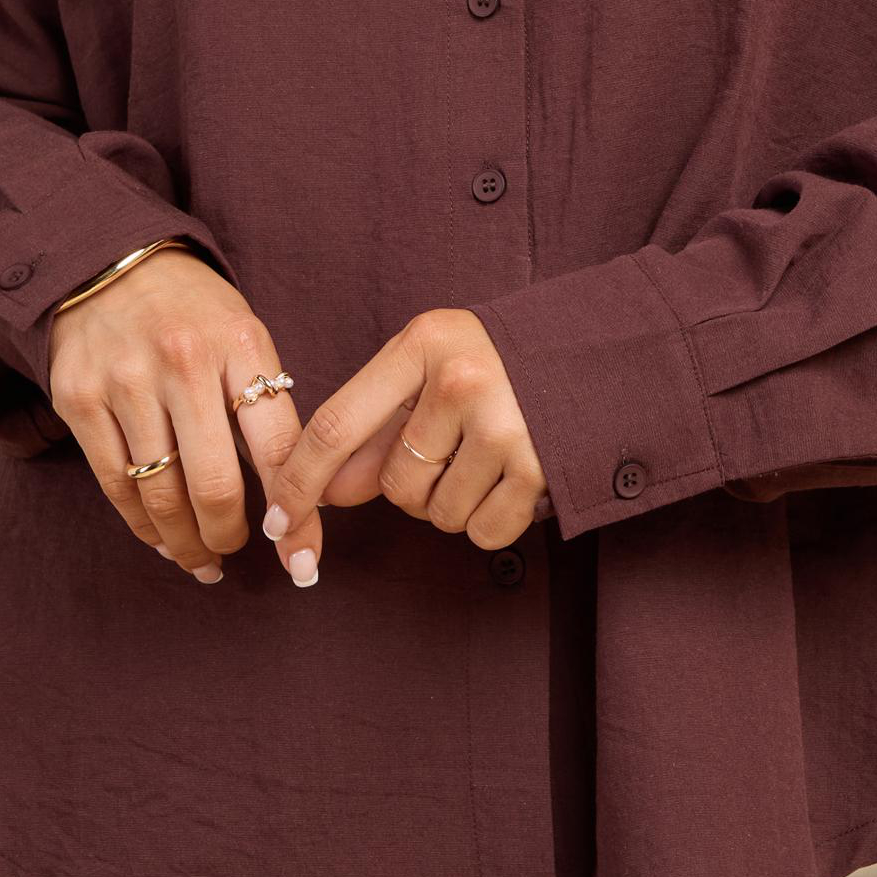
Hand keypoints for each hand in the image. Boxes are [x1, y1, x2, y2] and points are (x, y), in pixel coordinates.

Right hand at [46, 249, 321, 586]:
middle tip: (238, 550)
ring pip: (161, 495)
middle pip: (214, 484)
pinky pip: (115, 485)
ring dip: (186, 543)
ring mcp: (125, 381)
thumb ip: (267, 404)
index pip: (278, 448)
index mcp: (239, 344)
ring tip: (202, 560)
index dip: (296, 516)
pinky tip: (161, 540)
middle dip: (231, 535)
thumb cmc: (193, 313)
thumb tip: (293, 494)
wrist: (107, 262)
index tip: (301, 559)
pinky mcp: (79, 399)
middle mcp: (182, 362)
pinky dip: (142, 525)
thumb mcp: (244, 336)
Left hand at [262, 309, 549, 560]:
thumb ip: (374, 427)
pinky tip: (512, 480)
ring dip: (453, 503)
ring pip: (437, 514)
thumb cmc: (496, 363)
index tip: (277, 521)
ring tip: (486, 459)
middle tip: (451, 450)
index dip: (300, 481)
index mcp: (422, 345)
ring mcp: (504, 425)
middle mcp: (460, 381)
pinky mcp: (540, 468)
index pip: (337, 424)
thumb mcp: (429, 371)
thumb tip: (327, 494)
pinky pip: (483, 531)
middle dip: (411, 487)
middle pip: (394, 484)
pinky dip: (490, 521)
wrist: (599, 353)